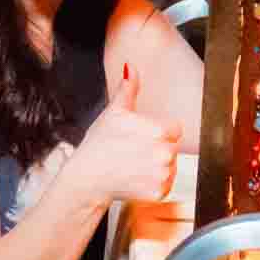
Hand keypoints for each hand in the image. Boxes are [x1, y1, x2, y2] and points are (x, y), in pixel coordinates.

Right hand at [67, 62, 182, 206]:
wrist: (86, 178)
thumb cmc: (98, 145)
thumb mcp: (113, 113)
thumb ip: (128, 89)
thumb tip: (131, 67)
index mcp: (158, 130)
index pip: (174, 129)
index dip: (158, 132)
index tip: (141, 138)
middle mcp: (164, 153)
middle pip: (173, 147)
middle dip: (158, 149)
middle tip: (134, 152)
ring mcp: (162, 174)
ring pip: (171, 166)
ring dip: (157, 167)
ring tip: (134, 165)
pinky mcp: (158, 192)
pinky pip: (165, 185)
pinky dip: (153, 184)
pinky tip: (136, 178)